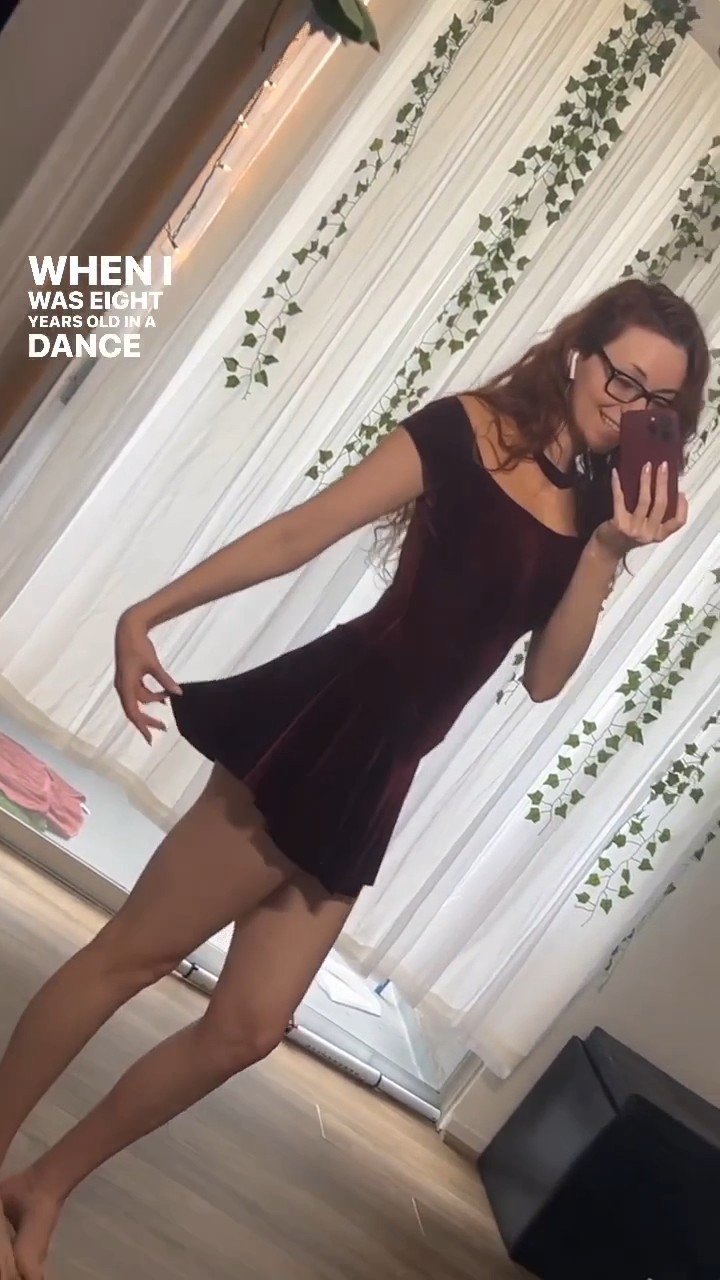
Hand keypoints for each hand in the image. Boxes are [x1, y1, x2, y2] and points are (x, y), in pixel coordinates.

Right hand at [114, 610, 181, 743]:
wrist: (128, 629)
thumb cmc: (139, 646)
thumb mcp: (153, 664)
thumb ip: (165, 680)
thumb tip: (178, 694)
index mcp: (125, 686)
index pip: (133, 713)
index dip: (142, 727)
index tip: (151, 739)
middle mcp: (122, 687)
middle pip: (134, 710)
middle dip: (148, 720)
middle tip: (164, 728)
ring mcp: (125, 682)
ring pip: (138, 700)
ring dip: (152, 703)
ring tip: (168, 704)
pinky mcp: (129, 676)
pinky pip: (139, 692)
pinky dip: (151, 695)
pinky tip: (164, 696)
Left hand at [594, 462, 687, 559]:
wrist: (605, 550)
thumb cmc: (627, 536)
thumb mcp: (646, 530)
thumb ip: (655, 517)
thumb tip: (662, 489)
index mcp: (658, 535)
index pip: (677, 522)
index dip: (682, 507)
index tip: (681, 492)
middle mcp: (648, 533)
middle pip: (661, 505)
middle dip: (663, 483)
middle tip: (663, 466)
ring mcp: (633, 529)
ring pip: (644, 501)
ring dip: (646, 481)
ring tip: (647, 466)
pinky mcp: (618, 524)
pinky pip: (619, 500)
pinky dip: (617, 485)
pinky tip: (615, 473)